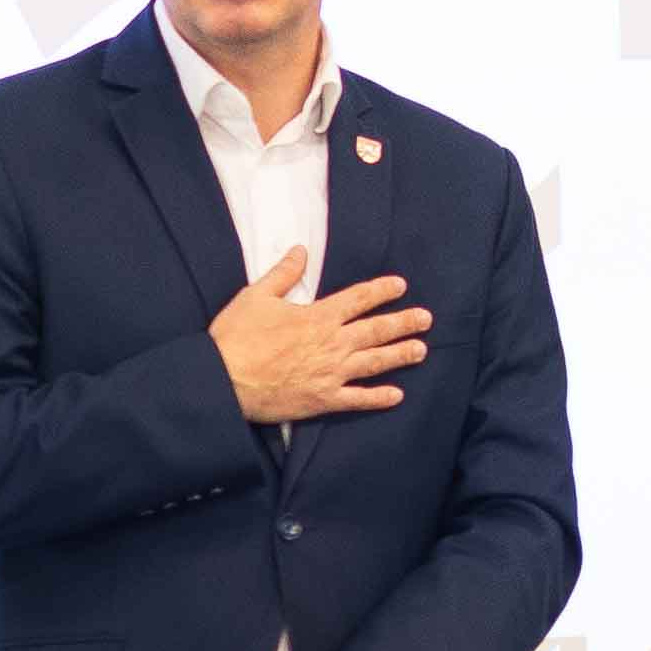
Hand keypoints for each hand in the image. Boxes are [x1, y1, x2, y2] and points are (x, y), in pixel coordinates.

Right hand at [213, 250, 427, 422]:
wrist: (223, 380)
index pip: (358, 299)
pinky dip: (379, 398)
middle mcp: (332, 344)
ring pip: (375, 362)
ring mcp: (331, 374)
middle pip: (376, 330)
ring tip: (421, 350)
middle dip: (403, 322)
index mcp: (317, 316)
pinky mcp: (323, 400)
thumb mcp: (256, 296)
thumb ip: (283, 273)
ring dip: (400, 355)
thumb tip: (300, 250)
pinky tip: (397, 395)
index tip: (400, 285)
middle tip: (426, 319)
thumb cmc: (236, 337)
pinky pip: (358, 400)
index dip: (381, 290)